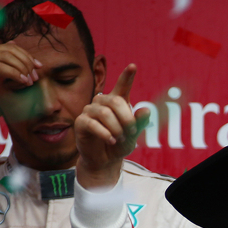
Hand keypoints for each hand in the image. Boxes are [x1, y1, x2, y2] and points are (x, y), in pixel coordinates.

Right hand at [0, 43, 41, 119]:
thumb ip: (0, 67)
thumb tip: (14, 53)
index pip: (10, 47)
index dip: (27, 55)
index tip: (38, 67)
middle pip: (10, 50)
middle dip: (27, 62)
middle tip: (35, 77)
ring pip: (6, 57)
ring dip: (22, 68)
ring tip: (29, 81)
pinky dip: (14, 73)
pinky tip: (22, 81)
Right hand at [74, 64, 149, 188]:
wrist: (105, 160)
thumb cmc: (119, 144)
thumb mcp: (133, 135)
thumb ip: (139, 123)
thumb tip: (146, 110)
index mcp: (116, 102)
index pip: (122, 86)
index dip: (127, 76)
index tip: (133, 66)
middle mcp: (102, 102)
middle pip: (115, 101)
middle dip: (127, 119)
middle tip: (131, 132)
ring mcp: (90, 111)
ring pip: (105, 113)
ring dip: (116, 128)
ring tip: (119, 139)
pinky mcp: (81, 122)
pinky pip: (93, 124)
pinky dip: (105, 134)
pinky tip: (111, 140)